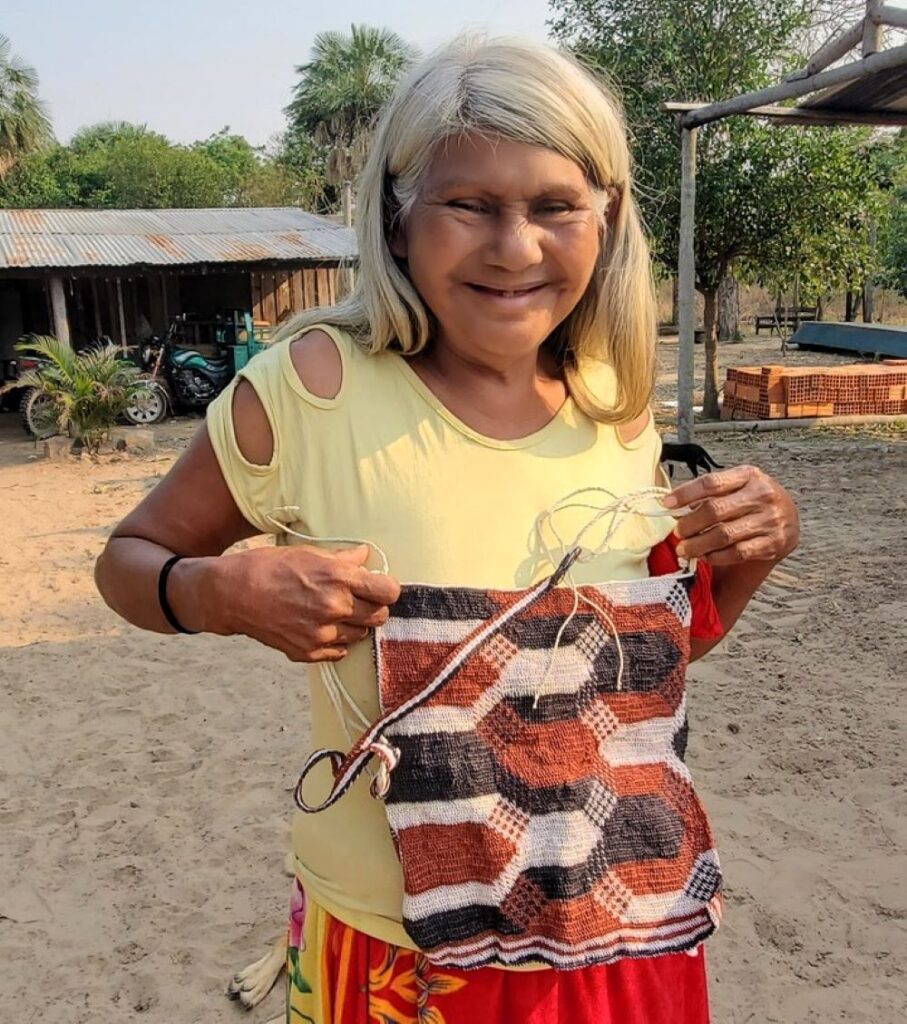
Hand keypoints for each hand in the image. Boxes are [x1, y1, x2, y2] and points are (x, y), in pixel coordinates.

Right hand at [206, 543, 400, 662]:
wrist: (233, 593)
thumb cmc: (270, 566)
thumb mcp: (309, 553)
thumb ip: (343, 559)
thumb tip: (366, 556)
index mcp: (339, 578)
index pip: (388, 592)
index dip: (387, 588)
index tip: (380, 586)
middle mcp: (335, 607)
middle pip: (380, 616)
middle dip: (374, 607)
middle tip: (360, 600)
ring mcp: (322, 633)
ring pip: (360, 635)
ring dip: (355, 624)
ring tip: (335, 611)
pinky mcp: (308, 652)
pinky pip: (339, 651)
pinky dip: (336, 641)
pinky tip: (321, 626)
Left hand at [663, 464, 798, 566]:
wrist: (789, 518)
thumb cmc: (753, 501)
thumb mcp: (737, 486)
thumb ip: (710, 494)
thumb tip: (675, 509)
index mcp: (749, 475)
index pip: (711, 482)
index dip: (685, 494)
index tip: (667, 504)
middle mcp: (762, 495)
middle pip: (715, 510)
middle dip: (689, 524)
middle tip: (677, 532)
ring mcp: (770, 520)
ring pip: (724, 535)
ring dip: (698, 545)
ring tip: (684, 549)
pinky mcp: (773, 543)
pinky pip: (737, 553)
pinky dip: (716, 556)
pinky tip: (705, 556)